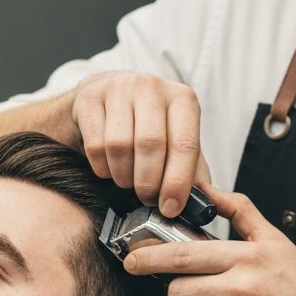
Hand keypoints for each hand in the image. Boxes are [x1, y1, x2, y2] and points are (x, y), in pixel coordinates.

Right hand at [69, 72, 210, 215]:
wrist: (108, 100)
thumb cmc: (150, 127)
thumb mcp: (178, 143)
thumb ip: (194, 171)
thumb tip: (206, 201)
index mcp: (182, 99)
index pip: (184, 144)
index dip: (178, 182)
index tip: (170, 208)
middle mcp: (152, 87)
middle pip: (150, 144)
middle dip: (148, 183)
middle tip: (147, 199)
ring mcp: (118, 88)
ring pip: (119, 145)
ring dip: (124, 177)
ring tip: (128, 182)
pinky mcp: (89, 98)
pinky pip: (95, 145)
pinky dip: (102, 168)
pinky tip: (110, 169)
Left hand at [122, 185, 295, 295]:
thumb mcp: (276, 240)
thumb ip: (240, 211)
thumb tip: (207, 189)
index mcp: (248, 257)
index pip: (184, 256)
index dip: (149, 257)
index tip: (130, 259)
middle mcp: (244, 288)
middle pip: (178, 292)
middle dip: (182, 292)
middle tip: (202, 291)